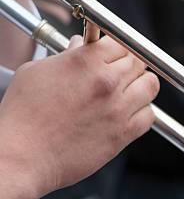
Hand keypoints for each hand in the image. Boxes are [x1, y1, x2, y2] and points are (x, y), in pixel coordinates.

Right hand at [0, 36, 158, 198]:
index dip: (118, 47)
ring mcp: (118, 107)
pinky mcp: (122, 134)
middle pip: (139, 60)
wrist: (18, 158)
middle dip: (130, 64)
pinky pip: (149, 116)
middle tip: (121, 72)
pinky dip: (144, 113)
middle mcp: (108, 81)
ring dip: (142, 85)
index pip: (122, 41)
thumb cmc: (21, 116)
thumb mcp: (37, 72)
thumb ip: (65, 55)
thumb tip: (79, 45)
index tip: (115, 54)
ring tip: (130, 90)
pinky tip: (130, 113)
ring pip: (150, 85)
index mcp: (88, 61)